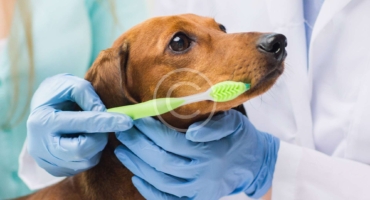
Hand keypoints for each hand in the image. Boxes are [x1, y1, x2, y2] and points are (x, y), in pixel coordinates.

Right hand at [27, 74, 132, 175]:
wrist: (41, 109)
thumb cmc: (59, 94)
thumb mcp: (72, 85)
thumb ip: (89, 97)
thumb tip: (105, 113)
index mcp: (43, 121)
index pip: (83, 123)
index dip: (108, 122)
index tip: (127, 121)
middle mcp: (41, 145)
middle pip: (83, 150)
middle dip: (100, 137)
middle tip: (104, 125)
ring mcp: (47, 161)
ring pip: (86, 160)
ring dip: (97, 145)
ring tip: (90, 130)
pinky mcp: (55, 169)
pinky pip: (83, 166)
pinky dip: (91, 153)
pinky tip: (85, 139)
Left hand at [115, 109, 278, 199]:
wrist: (254, 163)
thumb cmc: (240, 138)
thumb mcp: (234, 122)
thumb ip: (213, 126)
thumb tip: (191, 132)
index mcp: (210, 153)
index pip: (170, 141)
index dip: (149, 131)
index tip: (136, 119)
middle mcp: (202, 174)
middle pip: (161, 161)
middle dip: (137, 146)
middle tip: (123, 133)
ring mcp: (198, 190)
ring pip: (160, 180)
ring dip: (137, 165)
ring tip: (122, 151)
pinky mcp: (196, 199)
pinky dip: (150, 191)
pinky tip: (136, 178)